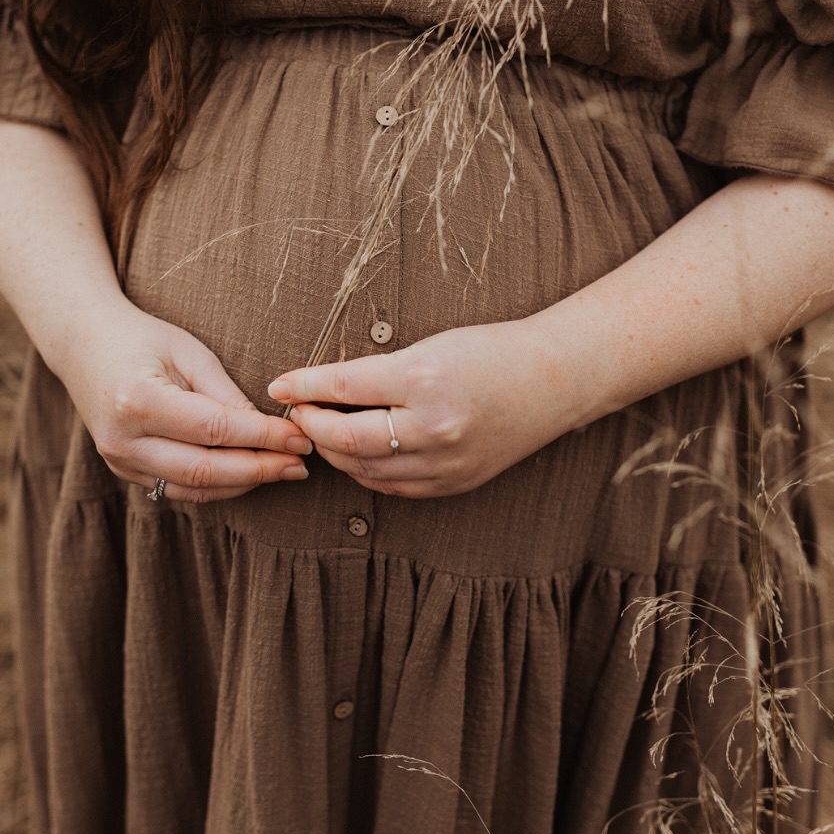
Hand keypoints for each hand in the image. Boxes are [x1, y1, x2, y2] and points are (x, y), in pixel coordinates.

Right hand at [58, 297, 311, 501]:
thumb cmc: (140, 338)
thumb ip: (226, 393)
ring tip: (282, 471)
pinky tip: (248, 475)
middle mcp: (123, 440)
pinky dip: (218, 486)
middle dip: (261, 469)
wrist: (83, 344)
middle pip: (205, 469)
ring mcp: (119, 461)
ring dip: (244, 484)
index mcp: (138, 400)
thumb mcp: (188, 351)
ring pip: (193, 488)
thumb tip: (270, 431)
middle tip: (300, 464)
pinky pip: (178, 489)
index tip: (300, 437)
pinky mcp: (123, 471)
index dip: (264, 437)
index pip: (216, 429)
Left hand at [267, 319, 586, 497]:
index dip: (303, 386)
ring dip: (333, 452)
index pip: (344, 387)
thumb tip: (321, 389)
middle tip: (296, 413)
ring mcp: (445, 463)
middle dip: (311, 427)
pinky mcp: (453, 483)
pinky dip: (365, 470)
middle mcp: (433, 427)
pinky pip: (392, 486)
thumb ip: (377, 373)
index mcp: (425, 380)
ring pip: (364, 469)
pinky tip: (355, 453)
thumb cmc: (490, 352)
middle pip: (346, 439)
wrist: (554, 381)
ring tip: (320, 432)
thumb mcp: (430, 347)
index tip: (279, 384)